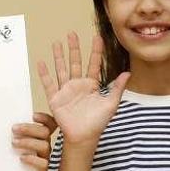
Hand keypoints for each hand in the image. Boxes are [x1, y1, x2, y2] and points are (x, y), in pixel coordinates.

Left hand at [12, 112, 57, 170]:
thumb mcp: (16, 146)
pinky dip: (32, 159)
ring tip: (14, 143)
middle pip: (44, 132)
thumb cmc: (16, 160)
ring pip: (44, 146)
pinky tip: (22, 158)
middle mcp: (45, 146)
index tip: (33, 116)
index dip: (44, 119)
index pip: (49, 125)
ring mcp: (45, 159)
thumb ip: (16, 136)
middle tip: (14, 129)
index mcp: (41, 138)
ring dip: (28, 142)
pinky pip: (43, 164)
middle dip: (29, 128)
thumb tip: (5, 125)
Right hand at [37, 32, 128, 148]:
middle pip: (75, 62)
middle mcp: (78, 85)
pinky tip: (41, 63)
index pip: (94, 64)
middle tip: (72, 33)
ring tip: (56, 43)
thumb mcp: (111, 104)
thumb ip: (117, 88)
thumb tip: (127, 73)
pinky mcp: (56, 98)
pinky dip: (44, 74)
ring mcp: (66, 90)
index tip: (97, 37)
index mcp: (92, 85)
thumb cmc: (98, 123)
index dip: (96, 51)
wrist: (83, 137)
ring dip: (59, 56)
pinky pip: (49, 84)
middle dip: (74, 48)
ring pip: (61, 69)